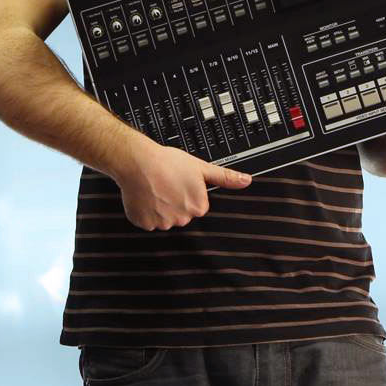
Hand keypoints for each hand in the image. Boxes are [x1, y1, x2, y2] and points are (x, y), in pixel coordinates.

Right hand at [113, 142, 251, 230]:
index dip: (187, 193)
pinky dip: (145, 211)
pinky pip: (147, 220)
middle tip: (166, 184)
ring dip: (159, 207)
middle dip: (174, 202)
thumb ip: (225, 177)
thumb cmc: (168, 163)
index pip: (196, 206)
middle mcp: (182, 219)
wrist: (138, 162)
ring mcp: (162, 223)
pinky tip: (145, 196)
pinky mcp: (144, 223)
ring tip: (155, 188)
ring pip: (163, 218)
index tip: (180, 183)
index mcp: (198, 208)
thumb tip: (246, 181)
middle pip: (180, 214)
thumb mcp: (201, 167)